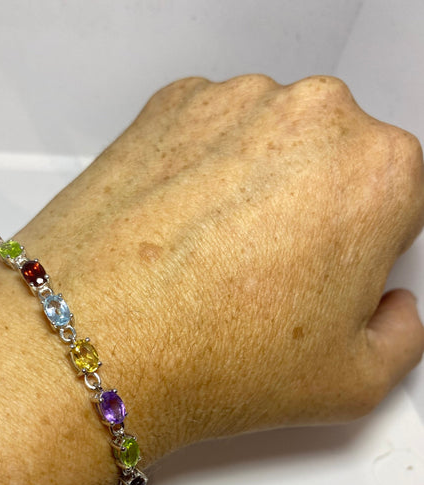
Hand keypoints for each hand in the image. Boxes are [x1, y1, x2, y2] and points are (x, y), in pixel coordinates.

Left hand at [17, 74, 423, 460]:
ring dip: (257, 188)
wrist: (92, 344)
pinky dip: (203, 171)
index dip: (366, 249)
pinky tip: (179, 231)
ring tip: (213, 258)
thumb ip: (403, 334)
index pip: (399, 201)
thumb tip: (391, 307)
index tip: (329, 279)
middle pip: (335, 165)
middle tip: (268, 276)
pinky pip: (210, 135)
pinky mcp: (167, 106)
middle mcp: (313, 115)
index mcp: (378, 172)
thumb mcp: (354, 382)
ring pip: (271, 145)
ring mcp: (233, 102)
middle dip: (317, 213)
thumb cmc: (217, 361)